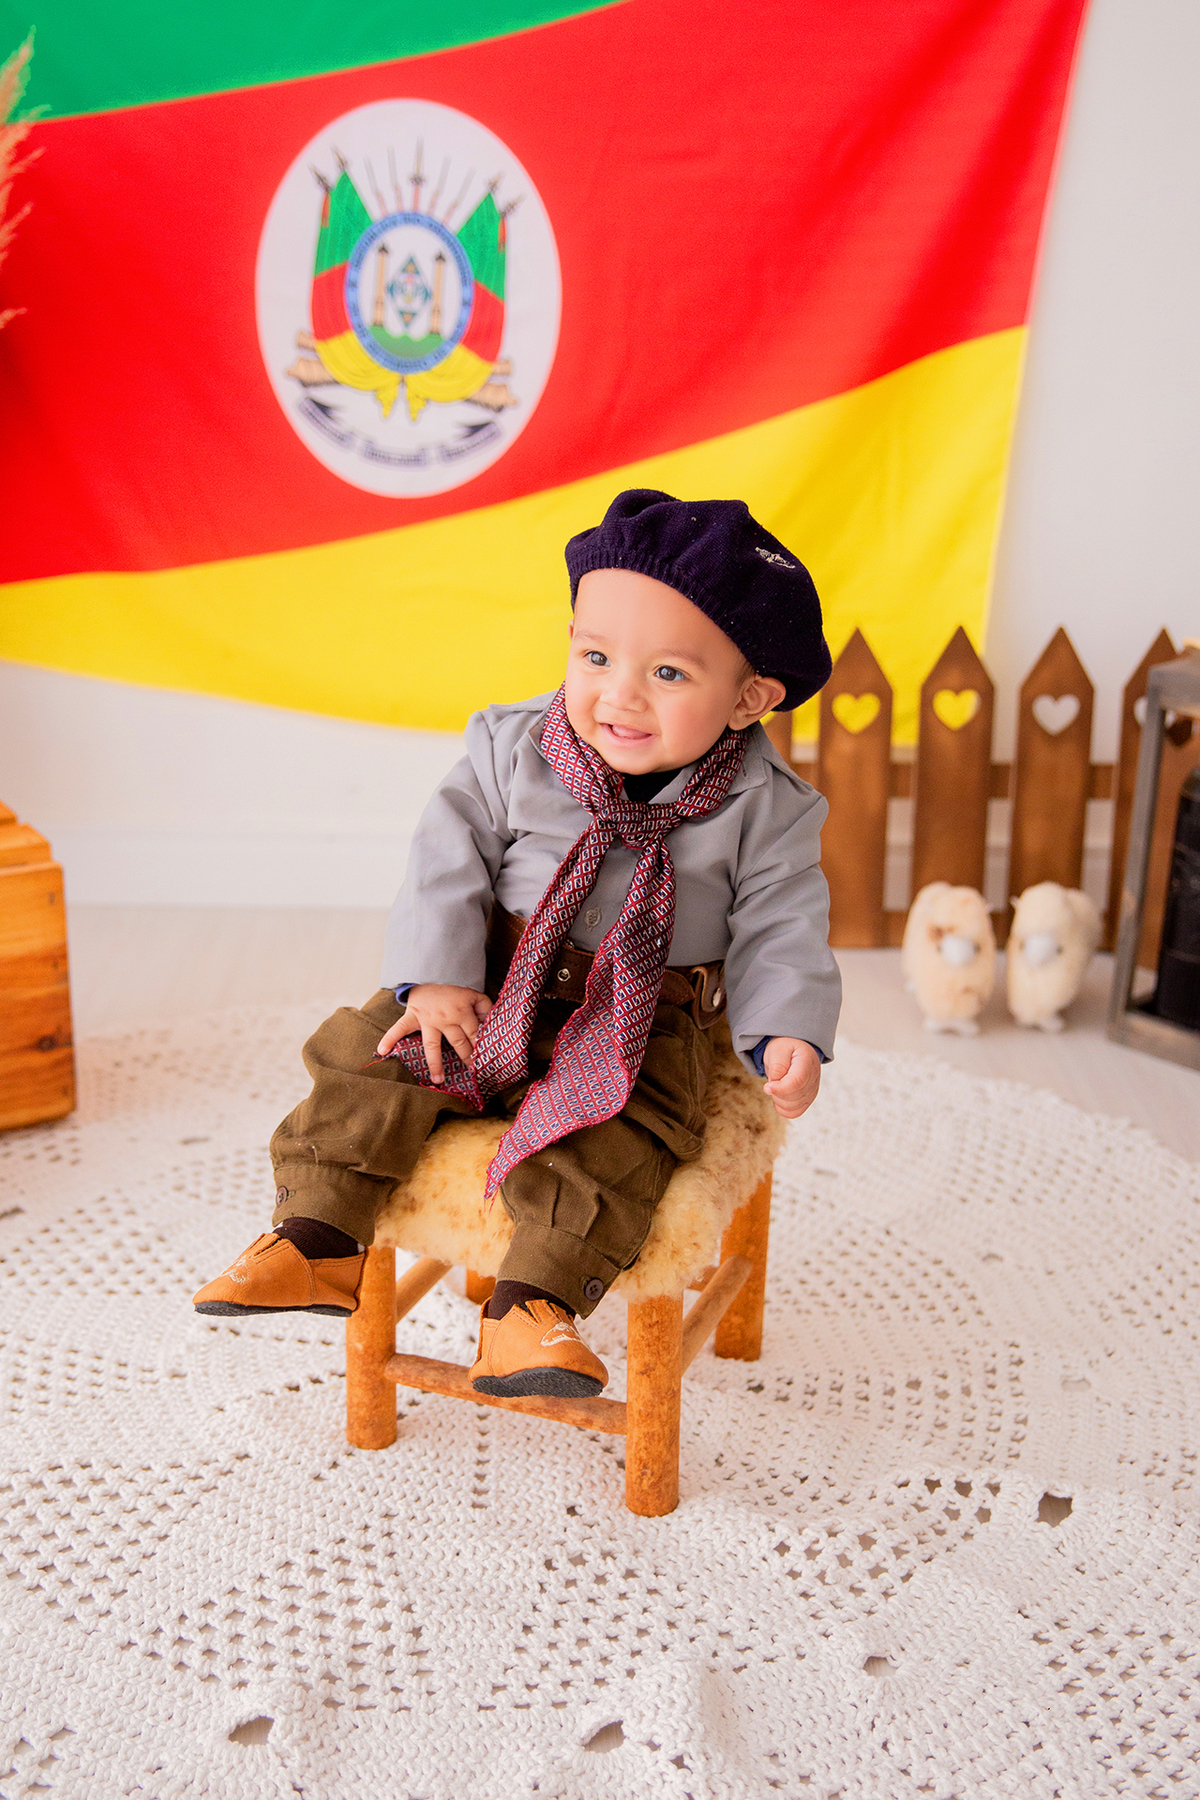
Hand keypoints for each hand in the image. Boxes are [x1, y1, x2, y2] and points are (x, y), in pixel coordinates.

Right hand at [377, 984, 492, 1084]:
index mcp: (462, 1013)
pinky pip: (399, 1028)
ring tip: (438, 1081)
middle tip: (471, 1073)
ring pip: (432, 1045)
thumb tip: (492, 1024)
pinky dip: (389, 1039)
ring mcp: (428, 1020)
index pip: (474, 1035)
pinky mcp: (412, 1017)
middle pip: (458, 1043)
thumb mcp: (474, 994)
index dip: (480, 1048)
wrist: (433, 971)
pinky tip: (382, 1051)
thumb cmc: (454, 987)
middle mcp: (446, 1019)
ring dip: (435, 1063)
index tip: (484, 1062)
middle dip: (466, 1058)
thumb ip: (485, 1008)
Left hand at [762, 1037, 820, 1119]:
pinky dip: (782, 1108)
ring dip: (778, 1099)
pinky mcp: (807, 1100)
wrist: (793, 1049)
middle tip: (772, 1080)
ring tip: (776, 1085)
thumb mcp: (777, 1050)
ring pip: (792, 1107)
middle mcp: (814, 1078)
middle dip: (776, 1092)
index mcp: (807, 1062)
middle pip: (793, 1096)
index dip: (780, 1088)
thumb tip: (773, 1086)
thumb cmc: (784, 1048)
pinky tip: (778, 1096)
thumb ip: (776, 1067)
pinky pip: (794, 1113)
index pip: (797, 1082)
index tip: (766, 1087)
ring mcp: (812, 1091)